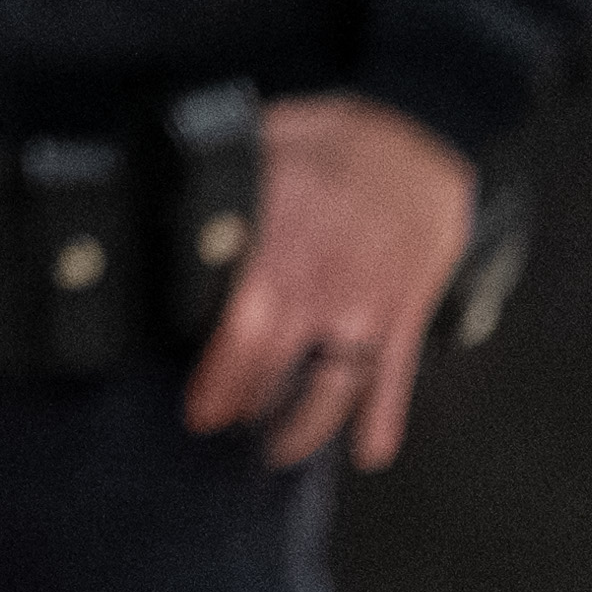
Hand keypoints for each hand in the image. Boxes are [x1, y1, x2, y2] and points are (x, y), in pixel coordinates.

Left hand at [182, 93, 476, 471]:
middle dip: (244, 404)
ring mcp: (370, 306)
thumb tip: (168, 202)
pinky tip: (370, 454)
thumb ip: (223, 186)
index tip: (198, 408)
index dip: (218, 377)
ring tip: (278, 450)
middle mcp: (326, 286)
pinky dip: (384, 418)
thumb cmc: (336, 139)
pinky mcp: (406, 314)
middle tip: (218, 423)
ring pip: (334, 386)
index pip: (242, 327)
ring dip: (305, 427)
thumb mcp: (264, 143)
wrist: (423, 137)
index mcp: (283, 243)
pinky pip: (395, 376)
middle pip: (277, 365)